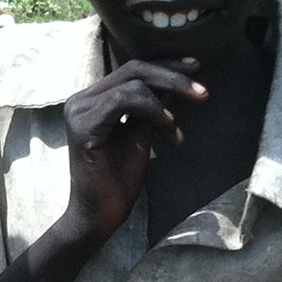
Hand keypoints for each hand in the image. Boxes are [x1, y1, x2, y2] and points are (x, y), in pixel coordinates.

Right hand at [60, 58, 206, 238]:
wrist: (101, 215)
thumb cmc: (119, 180)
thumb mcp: (141, 134)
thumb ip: (151, 108)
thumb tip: (175, 83)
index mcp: (92, 100)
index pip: (132, 69)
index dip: (166, 65)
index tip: (196, 67)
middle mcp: (81, 100)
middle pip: (134, 69)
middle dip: (173, 77)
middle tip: (202, 92)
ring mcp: (79, 111)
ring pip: (133, 83)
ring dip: (165, 104)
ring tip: (175, 131)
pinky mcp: (83, 126)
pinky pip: (124, 101)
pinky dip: (152, 111)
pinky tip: (167, 130)